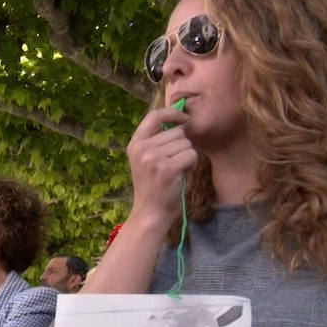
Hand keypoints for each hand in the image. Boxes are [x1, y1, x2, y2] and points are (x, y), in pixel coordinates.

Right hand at [125, 105, 197, 228]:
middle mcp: (142, 149)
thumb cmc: (153, 186)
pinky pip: (191, 155)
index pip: (154, 115)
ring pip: (186, 144)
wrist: (150, 213)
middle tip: (172, 164)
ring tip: (175, 171)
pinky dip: (191, 165)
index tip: (184, 118)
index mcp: (135, 144)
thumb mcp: (146, 160)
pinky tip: (180, 175)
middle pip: (177, 131)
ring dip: (187, 156)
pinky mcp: (167, 168)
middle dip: (182, 146)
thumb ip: (157, 140)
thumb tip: (180, 119)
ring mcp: (153, 158)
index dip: (172, 113)